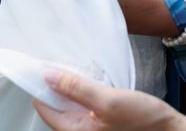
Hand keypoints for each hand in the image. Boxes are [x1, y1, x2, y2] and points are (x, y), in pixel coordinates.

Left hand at [33, 69, 185, 130]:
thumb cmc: (144, 122)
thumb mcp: (108, 101)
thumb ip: (76, 88)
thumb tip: (47, 75)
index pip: (42, 105)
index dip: (41, 83)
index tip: (43, 63)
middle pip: (54, 104)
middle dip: (56, 83)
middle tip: (62, 61)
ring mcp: (89, 127)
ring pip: (68, 102)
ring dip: (71, 85)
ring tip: (77, 68)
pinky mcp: (100, 121)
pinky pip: (82, 104)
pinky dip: (83, 90)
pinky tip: (92, 80)